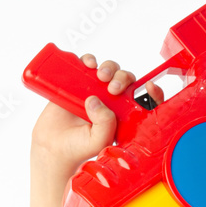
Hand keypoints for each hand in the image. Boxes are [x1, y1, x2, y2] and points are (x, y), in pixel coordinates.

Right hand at [30, 55, 164, 176]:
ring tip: (100, 76)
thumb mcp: (99, 141)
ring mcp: (95, 90)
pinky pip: (85, 64)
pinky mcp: (77, 82)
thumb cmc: (79, 146)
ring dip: (109, 68)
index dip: (152, 91)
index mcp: (124, 115)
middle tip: (113, 88)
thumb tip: (96, 100)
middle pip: (126, 80)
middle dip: (123, 78)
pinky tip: (88, 65)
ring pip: (108, 69)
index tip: (150, 87)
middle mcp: (112, 101)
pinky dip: (88, 60)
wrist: (53, 146)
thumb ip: (105, 124)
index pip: (144, 100)